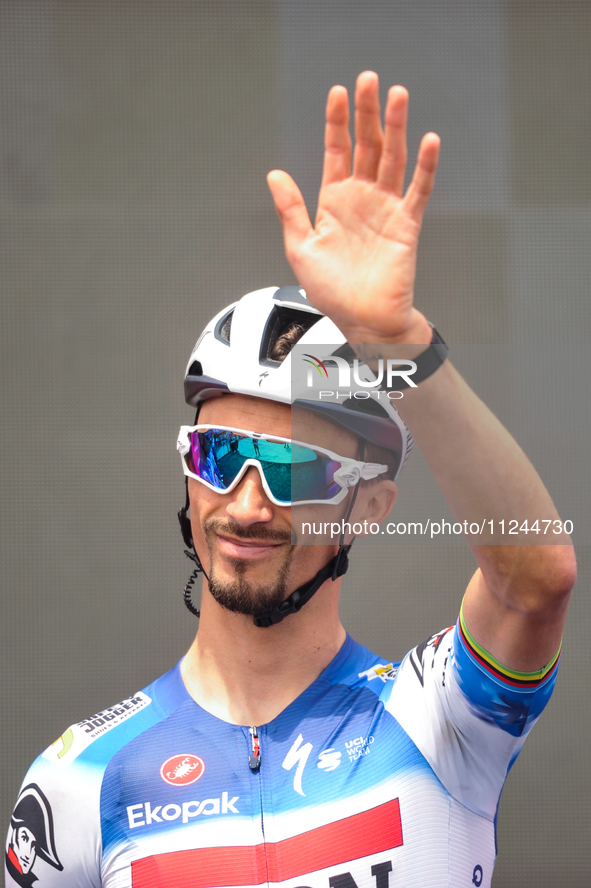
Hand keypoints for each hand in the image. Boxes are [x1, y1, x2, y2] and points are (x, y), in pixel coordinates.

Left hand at [267, 71, 439, 344]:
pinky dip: (425, 166)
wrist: (361, 321)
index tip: (337, 93)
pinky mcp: (406, 224)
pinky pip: (418, 190)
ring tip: (397, 95)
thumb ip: (291, 209)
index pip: (337, 151)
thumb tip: (275, 174)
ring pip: (392, 158)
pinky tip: (428, 141)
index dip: (336, 122)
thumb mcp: (301, 248)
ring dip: (396, 127)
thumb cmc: (331, 292)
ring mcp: (385, 208)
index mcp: (334, 201)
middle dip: (367, 112)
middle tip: (368, 80)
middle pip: (366, 145)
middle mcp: (361, 199)